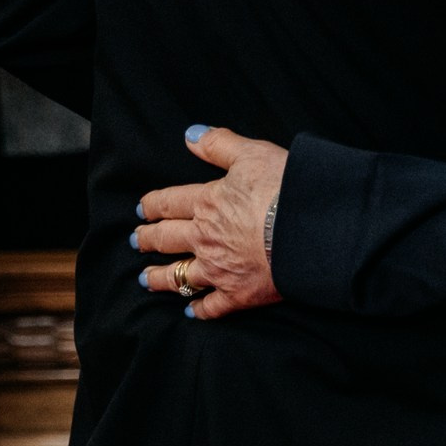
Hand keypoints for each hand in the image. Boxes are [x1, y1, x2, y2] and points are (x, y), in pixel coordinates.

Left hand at [133, 125, 287, 320]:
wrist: (309, 230)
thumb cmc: (284, 188)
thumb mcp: (252, 153)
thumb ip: (219, 144)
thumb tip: (190, 134)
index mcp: (207, 203)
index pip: (169, 203)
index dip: (152, 205)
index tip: (141, 209)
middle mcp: (205, 238)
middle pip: (167, 240)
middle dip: (148, 240)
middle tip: (136, 241)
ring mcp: (219, 269)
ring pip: (179, 276)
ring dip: (160, 278)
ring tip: (146, 279)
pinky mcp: (238, 294)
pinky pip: (211, 307)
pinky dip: (199, 309)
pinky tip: (190, 311)